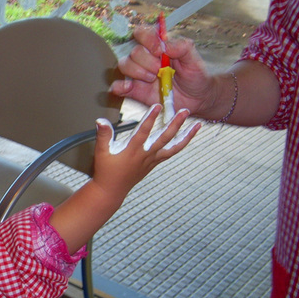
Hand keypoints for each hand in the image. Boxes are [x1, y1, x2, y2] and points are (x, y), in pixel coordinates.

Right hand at [50, 105, 199, 253]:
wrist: (111, 190)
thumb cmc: (105, 172)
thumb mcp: (101, 152)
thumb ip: (103, 135)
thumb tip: (101, 120)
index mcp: (132, 151)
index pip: (143, 132)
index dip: (150, 118)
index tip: (157, 106)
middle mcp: (145, 156)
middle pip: (164, 138)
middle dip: (175, 124)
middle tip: (184, 111)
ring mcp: (152, 160)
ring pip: (173, 148)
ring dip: (186, 136)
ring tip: (197, 125)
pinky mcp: (154, 163)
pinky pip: (171, 153)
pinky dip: (180, 144)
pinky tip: (186, 137)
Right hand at [110, 26, 213, 115]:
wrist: (196, 99)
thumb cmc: (194, 76)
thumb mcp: (194, 59)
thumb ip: (182, 47)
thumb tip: (165, 44)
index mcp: (158, 46)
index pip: (143, 33)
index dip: (148, 40)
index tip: (159, 51)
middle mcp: (146, 58)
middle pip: (134, 51)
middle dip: (147, 61)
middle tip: (160, 70)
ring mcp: (139, 74)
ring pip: (124, 65)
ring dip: (137, 72)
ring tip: (152, 79)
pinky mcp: (134, 90)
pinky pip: (118, 86)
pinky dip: (120, 86)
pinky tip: (129, 87)